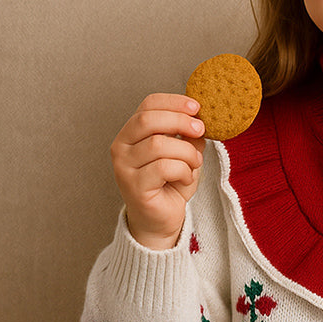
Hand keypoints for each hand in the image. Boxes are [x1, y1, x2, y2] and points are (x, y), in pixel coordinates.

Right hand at [110, 94, 205, 249]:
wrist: (162, 219)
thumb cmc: (171, 184)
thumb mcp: (184, 153)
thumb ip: (188, 135)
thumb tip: (200, 117)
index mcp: (131, 133)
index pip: (147, 105)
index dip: (173, 102)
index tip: (197, 107)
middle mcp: (121, 147)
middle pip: (149, 120)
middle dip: (180, 121)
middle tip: (200, 130)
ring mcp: (124, 167)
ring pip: (159, 144)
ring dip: (187, 153)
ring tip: (194, 165)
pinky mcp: (134, 186)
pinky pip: (164, 167)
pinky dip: (183, 171)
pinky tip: (185, 178)